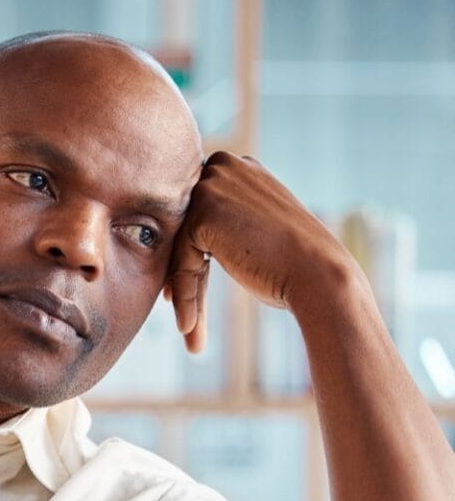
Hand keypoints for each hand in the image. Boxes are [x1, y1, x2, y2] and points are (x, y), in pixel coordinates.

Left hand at [167, 151, 354, 352]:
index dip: (193, 262)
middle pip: (186, 233)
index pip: (199, 219)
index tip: (184, 298)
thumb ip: (225, 220)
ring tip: (189, 332)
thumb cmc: (293, 263)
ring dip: (184, 294)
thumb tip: (188, 233)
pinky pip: (180, 262)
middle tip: (186, 322)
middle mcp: (223, 167)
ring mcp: (212, 186)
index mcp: (238, 168)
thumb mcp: (255, 227)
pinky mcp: (203, 213)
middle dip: (184, 279)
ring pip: (181, 250)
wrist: (320, 274)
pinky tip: (188, 328)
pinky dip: (185, 296)